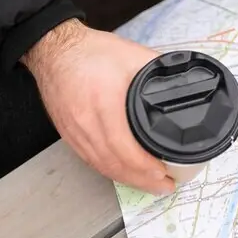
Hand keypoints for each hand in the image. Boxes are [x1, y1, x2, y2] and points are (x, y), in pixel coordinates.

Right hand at [22, 20, 177, 194]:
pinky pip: (90, 160)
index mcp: (105, 102)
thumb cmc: (91, 52)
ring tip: (150, 185)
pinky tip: (123, 174)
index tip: (164, 173)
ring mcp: (75, 131)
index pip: (123, 146)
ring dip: (127, 179)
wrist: (55, 51)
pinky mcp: (69, 135)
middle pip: (114, 163)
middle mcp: (87, 122)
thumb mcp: (132, 55)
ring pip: (101, 165)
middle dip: (142, 180)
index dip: (144, 166)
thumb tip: (183, 82)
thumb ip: (158, 70)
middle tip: (164, 186)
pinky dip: (109, 171)